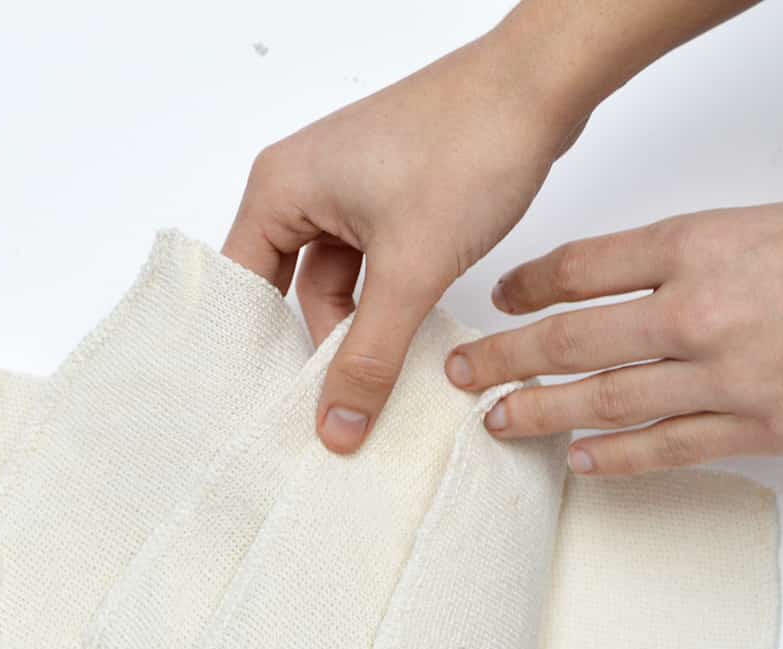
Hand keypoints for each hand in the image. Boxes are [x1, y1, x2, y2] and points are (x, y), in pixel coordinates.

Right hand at [223, 23, 587, 452]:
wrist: (541, 87)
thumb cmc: (467, 146)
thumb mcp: (410, 270)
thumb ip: (370, 356)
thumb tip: (338, 427)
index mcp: (280, 189)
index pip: (241, 288)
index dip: (255, 351)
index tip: (275, 410)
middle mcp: (303, 187)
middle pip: (288, 292)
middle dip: (318, 346)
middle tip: (334, 412)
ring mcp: (347, 193)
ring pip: (337, 286)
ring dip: (360, 330)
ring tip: (380, 386)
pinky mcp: (387, 199)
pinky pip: (370, 269)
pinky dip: (387, 306)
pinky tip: (407, 345)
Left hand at [447, 198, 782, 472]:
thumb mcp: (763, 225)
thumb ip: (687, 258)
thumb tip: (624, 291)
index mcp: (699, 245)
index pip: (583, 268)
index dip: (529, 286)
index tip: (501, 299)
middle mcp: (696, 312)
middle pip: (571, 339)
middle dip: (504, 357)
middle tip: (460, 371)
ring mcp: (721, 378)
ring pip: (603, 400)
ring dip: (539, 412)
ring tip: (496, 421)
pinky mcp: (754, 430)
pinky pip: (664, 449)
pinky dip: (613, 457)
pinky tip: (576, 460)